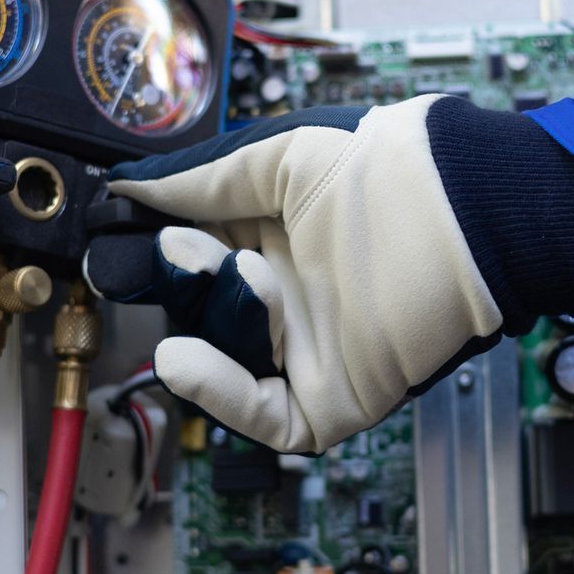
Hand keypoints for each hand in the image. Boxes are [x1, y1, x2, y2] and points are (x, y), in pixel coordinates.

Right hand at [83, 95, 573, 452]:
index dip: (149, 247)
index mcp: (273, 241)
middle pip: (198, 310)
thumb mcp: (281, 159)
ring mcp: (309, 353)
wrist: (466, 210)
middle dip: (174, 280)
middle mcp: (288, 299)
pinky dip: (218, 391)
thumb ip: (203, 181)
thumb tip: (131, 186)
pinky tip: (183, 355)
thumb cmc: (392, 172)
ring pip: (224, 357)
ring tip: (227, 269)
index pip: (190, 256)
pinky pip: (262, 413)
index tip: (107, 231)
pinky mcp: (333, 401)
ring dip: (212, 314)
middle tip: (151, 254)